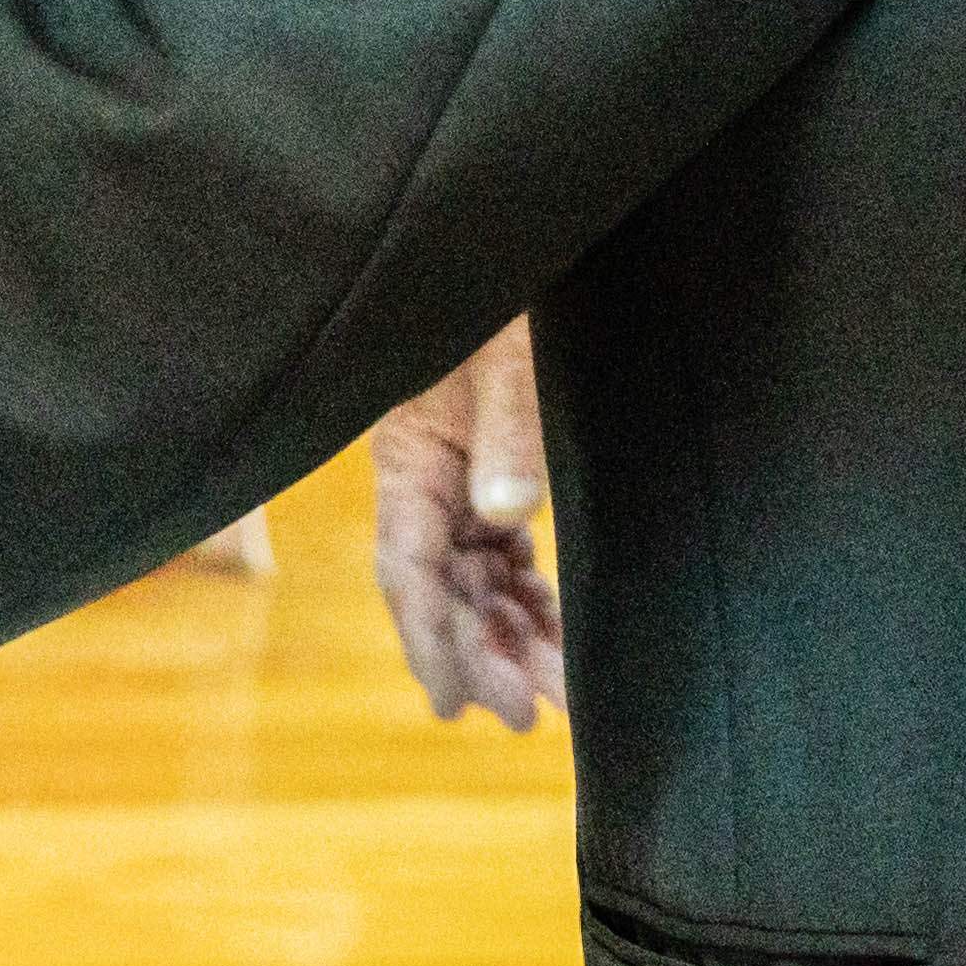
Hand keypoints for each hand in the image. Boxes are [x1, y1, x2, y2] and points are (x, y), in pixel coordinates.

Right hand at [371, 324, 561, 730]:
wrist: (516, 251)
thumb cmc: (506, 295)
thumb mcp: (507, 357)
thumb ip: (508, 433)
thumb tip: (507, 517)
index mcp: (408, 455)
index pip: (408, 569)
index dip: (430, 641)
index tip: (458, 703)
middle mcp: (427, 478)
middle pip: (445, 589)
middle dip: (482, 655)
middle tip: (528, 714)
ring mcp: (460, 479)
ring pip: (477, 580)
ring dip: (511, 636)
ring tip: (557, 694)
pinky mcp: (494, 472)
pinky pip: (504, 554)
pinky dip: (528, 598)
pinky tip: (555, 638)